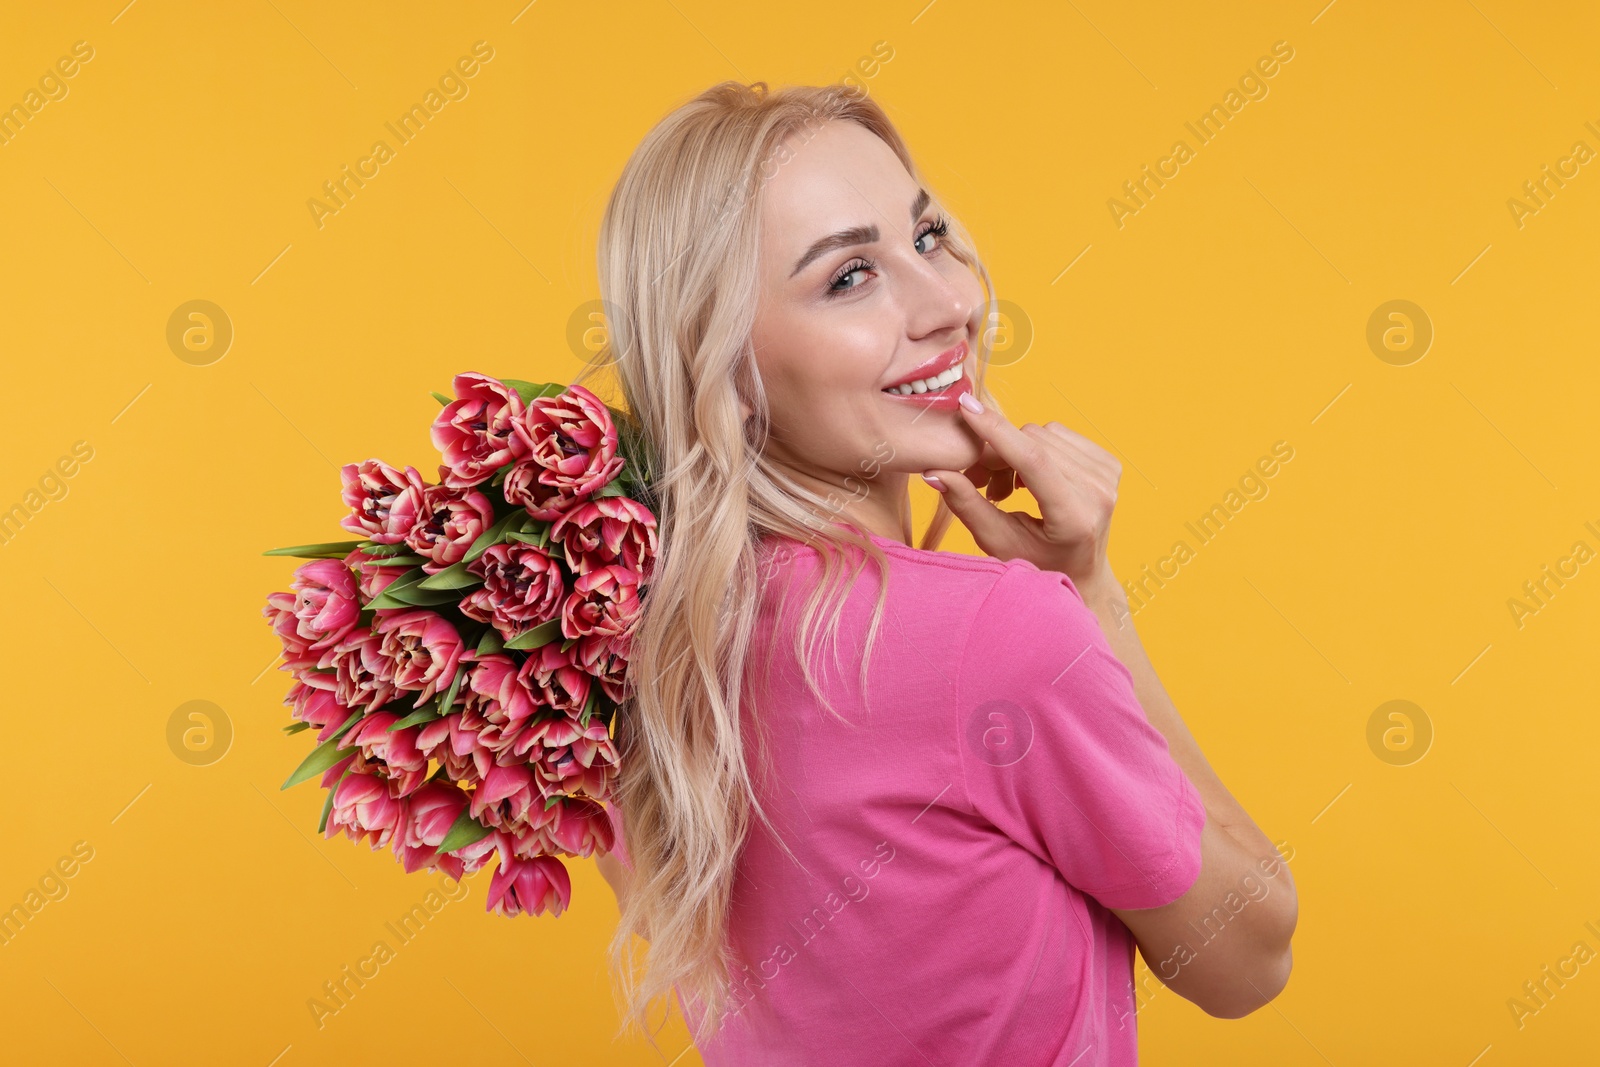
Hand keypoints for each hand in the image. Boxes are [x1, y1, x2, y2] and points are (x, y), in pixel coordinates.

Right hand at [923, 394, 1121, 588]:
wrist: (1081, 573)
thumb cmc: (1036, 564)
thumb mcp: (997, 541)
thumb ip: (966, 504)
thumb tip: (933, 472)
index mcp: (1074, 517)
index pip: (1033, 460)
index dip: (997, 431)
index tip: (967, 407)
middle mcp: (1099, 493)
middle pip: (1034, 441)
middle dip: (997, 452)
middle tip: (978, 480)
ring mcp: (1108, 477)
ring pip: (1044, 432)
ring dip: (1015, 451)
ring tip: (1007, 487)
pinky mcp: (1109, 464)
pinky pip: (1059, 433)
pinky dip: (1035, 448)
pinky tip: (1030, 477)